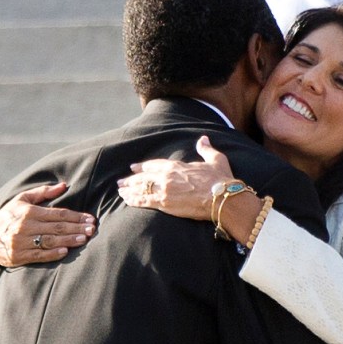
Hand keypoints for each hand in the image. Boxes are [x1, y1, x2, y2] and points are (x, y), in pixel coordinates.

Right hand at [0, 183, 94, 270]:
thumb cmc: (8, 216)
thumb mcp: (22, 199)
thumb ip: (43, 192)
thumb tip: (63, 185)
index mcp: (29, 211)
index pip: (58, 213)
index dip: (76, 216)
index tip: (90, 218)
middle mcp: (25, 226)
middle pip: (57, 227)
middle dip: (76, 228)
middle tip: (92, 229)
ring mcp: (21, 242)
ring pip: (50, 241)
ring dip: (68, 240)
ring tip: (83, 239)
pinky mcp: (18, 256)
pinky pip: (38, 255)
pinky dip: (52, 254)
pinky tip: (65, 252)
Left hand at [117, 136, 234, 219]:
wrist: (222, 197)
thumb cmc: (220, 179)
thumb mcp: (215, 159)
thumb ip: (206, 149)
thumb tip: (203, 139)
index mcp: (176, 166)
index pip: (153, 165)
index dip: (142, 167)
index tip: (133, 168)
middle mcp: (167, 177)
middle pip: (143, 178)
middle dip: (131, 180)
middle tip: (121, 182)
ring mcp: (164, 190)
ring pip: (141, 189)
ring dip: (129, 190)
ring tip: (121, 192)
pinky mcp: (165, 204)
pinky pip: (145, 201)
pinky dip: (134, 200)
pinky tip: (128, 201)